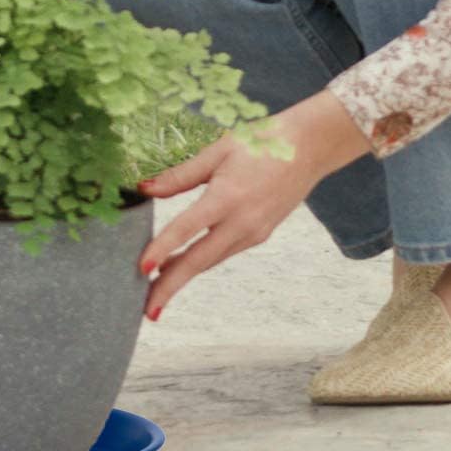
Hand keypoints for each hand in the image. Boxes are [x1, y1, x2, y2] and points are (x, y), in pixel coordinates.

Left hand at [135, 89, 371, 320]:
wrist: (309, 147)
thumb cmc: (261, 142)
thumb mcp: (217, 151)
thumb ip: (180, 175)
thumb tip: (144, 188)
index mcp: (228, 197)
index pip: (187, 229)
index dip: (162, 249)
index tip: (141, 269)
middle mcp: (242, 223)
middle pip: (199, 261)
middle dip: (170, 286)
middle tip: (146, 308)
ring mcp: (254, 232)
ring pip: (211, 260)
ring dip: (183, 276)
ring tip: (154, 290)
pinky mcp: (260, 234)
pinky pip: (225, 252)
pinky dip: (202, 261)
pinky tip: (183, 263)